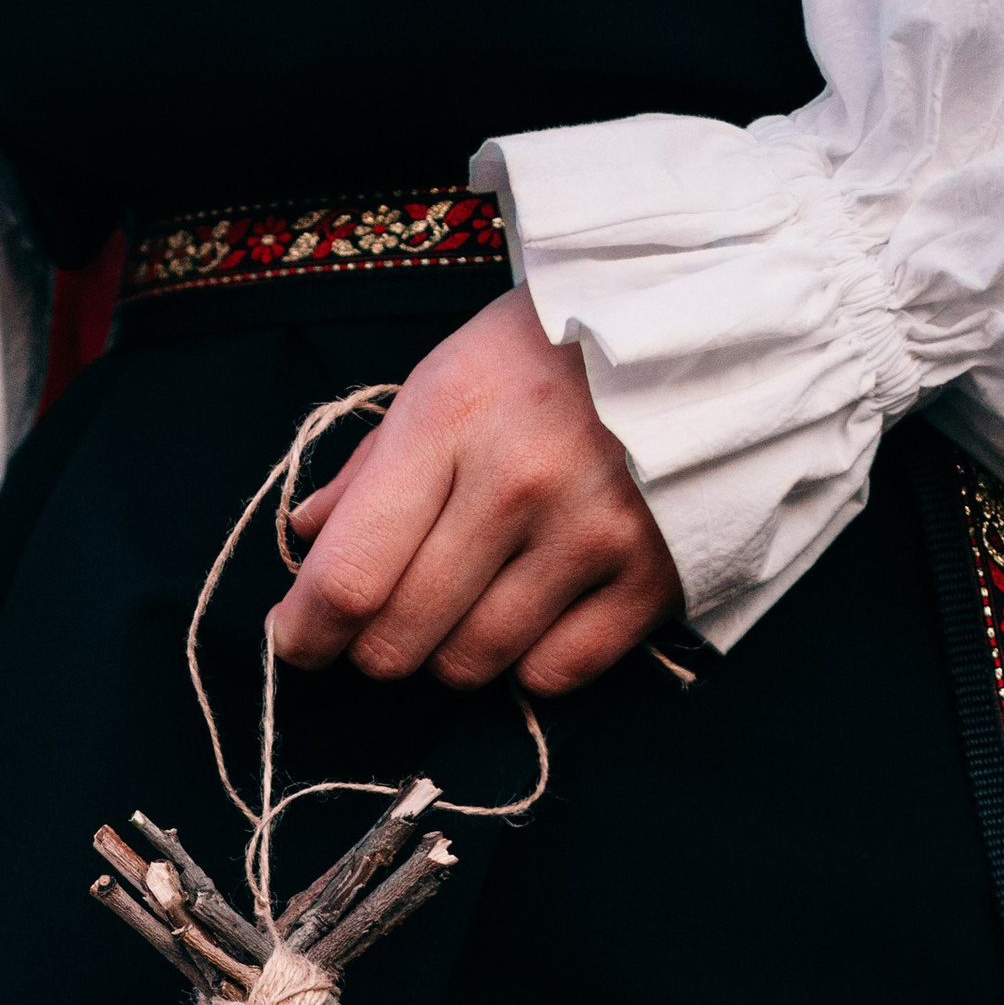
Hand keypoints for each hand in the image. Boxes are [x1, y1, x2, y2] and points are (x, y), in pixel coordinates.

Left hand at [270, 288, 678, 698]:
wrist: (707, 329)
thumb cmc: (553, 353)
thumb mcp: (448, 376)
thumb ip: (374, 466)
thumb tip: (309, 541)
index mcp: (452, 421)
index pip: (351, 574)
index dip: (307, 631)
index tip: (296, 641)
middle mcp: (519, 484)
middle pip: (401, 638)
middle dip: (373, 648)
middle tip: (385, 622)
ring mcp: (592, 535)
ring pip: (472, 665)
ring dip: (451, 654)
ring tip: (470, 602)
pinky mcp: (652, 578)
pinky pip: (554, 675)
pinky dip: (529, 663)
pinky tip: (537, 612)